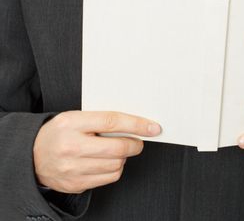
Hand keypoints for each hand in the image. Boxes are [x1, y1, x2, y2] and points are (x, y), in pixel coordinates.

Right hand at [33, 111, 160, 193]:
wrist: (32, 155)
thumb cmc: (60, 132)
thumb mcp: (75, 117)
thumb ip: (101, 120)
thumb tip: (134, 125)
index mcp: (71, 123)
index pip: (112, 121)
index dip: (137, 124)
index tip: (153, 127)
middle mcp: (71, 146)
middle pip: (117, 147)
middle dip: (134, 144)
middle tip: (138, 141)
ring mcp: (72, 168)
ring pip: (116, 165)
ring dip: (124, 157)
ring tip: (117, 151)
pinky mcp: (75, 184)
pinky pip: (108, 178)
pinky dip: (115, 169)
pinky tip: (107, 162)